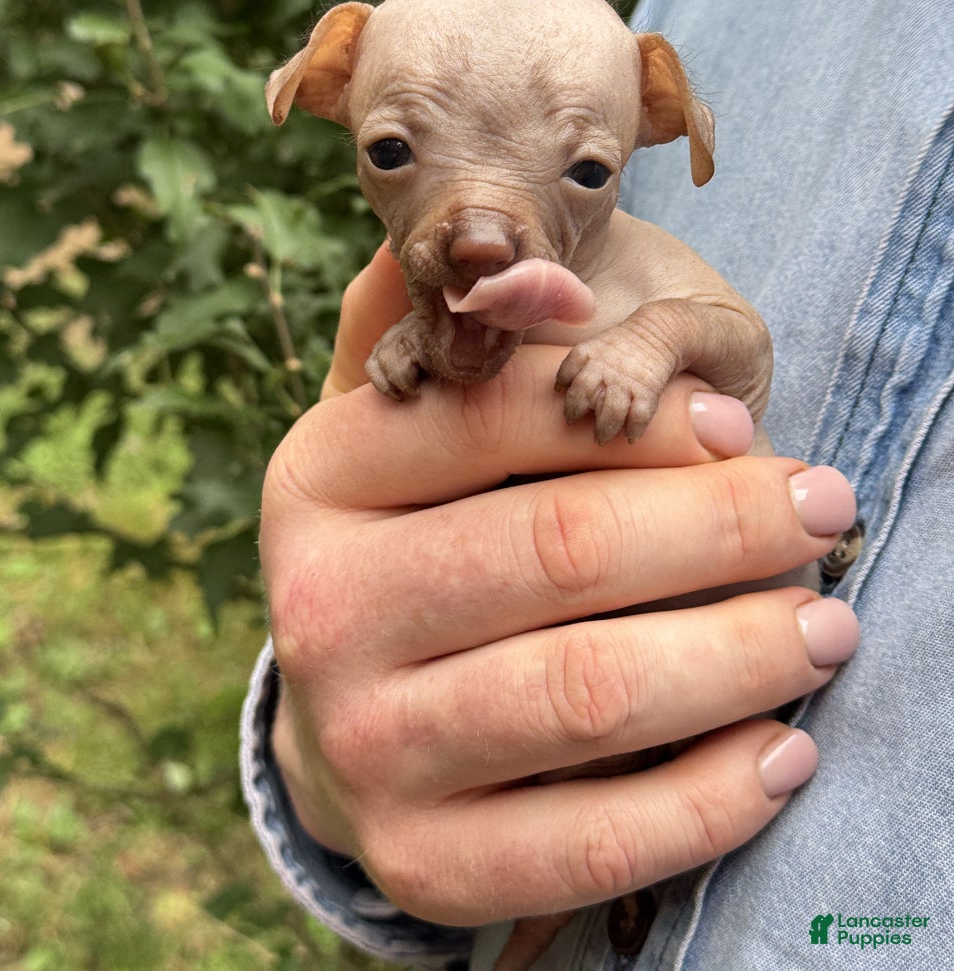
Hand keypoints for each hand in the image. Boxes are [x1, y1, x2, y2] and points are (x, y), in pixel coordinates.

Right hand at [261, 247, 858, 925]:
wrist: (352, 724)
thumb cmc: (421, 550)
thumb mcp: (422, 440)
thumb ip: (485, 352)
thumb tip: (558, 281)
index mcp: (321, 477)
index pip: (498, 414)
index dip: (644, 416)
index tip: (748, 430)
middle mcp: (322, 608)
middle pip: (559, 549)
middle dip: (721, 525)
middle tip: (820, 511)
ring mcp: (363, 746)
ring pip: (588, 693)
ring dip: (739, 654)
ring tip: (822, 627)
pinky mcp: (421, 862)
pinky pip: (593, 842)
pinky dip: (712, 796)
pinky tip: (780, 751)